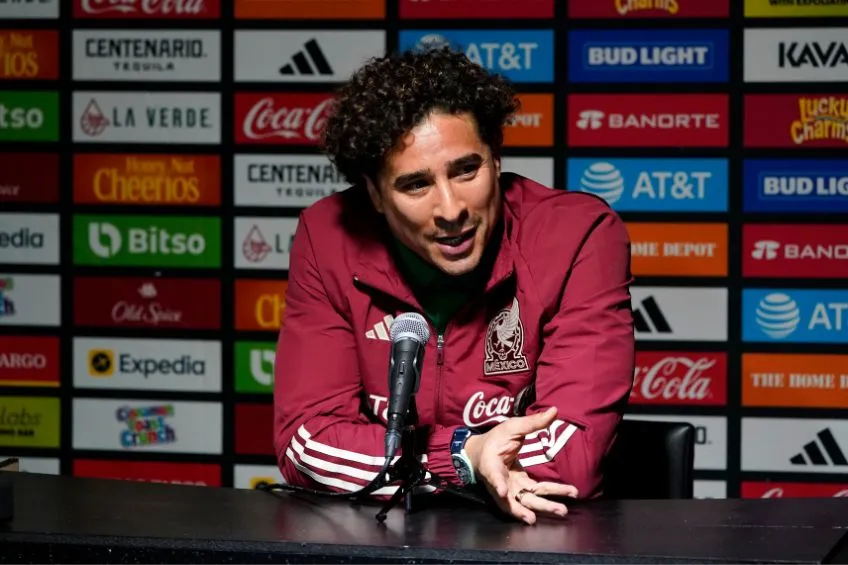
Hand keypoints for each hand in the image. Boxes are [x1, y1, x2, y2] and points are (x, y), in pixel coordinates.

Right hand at [464, 406, 578, 524]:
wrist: (482, 453)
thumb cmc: (495, 439)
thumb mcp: (511, 427)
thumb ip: (533, 422)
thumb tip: (555, 411)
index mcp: (492, 465)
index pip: (494, 476)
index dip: (498, 483)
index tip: (502, 491)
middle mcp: (500, 482)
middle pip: (518, 497)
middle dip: (539, 504)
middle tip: (559, 509)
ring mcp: (509, 489)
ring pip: (527, 501)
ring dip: (545, 507)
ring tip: (563, 511)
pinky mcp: (516, 490)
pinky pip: (531, 498)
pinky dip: (543, 504)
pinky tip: (559, 505)